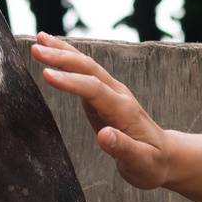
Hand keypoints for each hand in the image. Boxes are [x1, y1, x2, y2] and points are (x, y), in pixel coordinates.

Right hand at [30, 33, 176, 188]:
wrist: (165, 156)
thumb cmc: (152, 162)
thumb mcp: (141, 162)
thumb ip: (124, 149)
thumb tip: (103, 136)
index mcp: (124, 110)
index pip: (94, 89)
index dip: (70, 81)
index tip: (46, 74)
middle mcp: (118, 95)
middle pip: (89, 69)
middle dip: (62, 57)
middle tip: (35, 48)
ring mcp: (111, 93)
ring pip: (87, 66)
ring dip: (63, 52)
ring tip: (40, 39)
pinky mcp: (104, 96)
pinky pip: (84, 74)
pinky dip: (68, 60)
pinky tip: (54, 53)